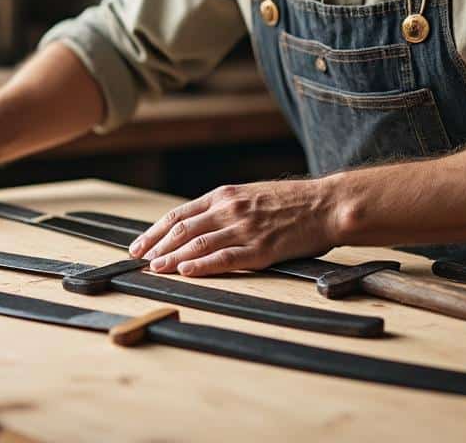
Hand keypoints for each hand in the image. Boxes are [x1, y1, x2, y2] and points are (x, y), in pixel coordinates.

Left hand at [128, 179, 340, 275]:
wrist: (326, 205)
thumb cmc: (291, 202)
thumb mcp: (250, 195)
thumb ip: (224, 208)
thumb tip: (197, 226)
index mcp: (225, 195)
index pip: (179, 215)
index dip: (156, 231)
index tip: (140, 245)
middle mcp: (229, 209)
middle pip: (182, 229)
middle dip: (157, 246)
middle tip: (139, 260)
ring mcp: (244, 229)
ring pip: (198, 243)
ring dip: (172, 257)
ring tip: (155, 268)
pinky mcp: (261, 249)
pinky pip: (225, 258)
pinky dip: (202, 265)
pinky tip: (186, 271)